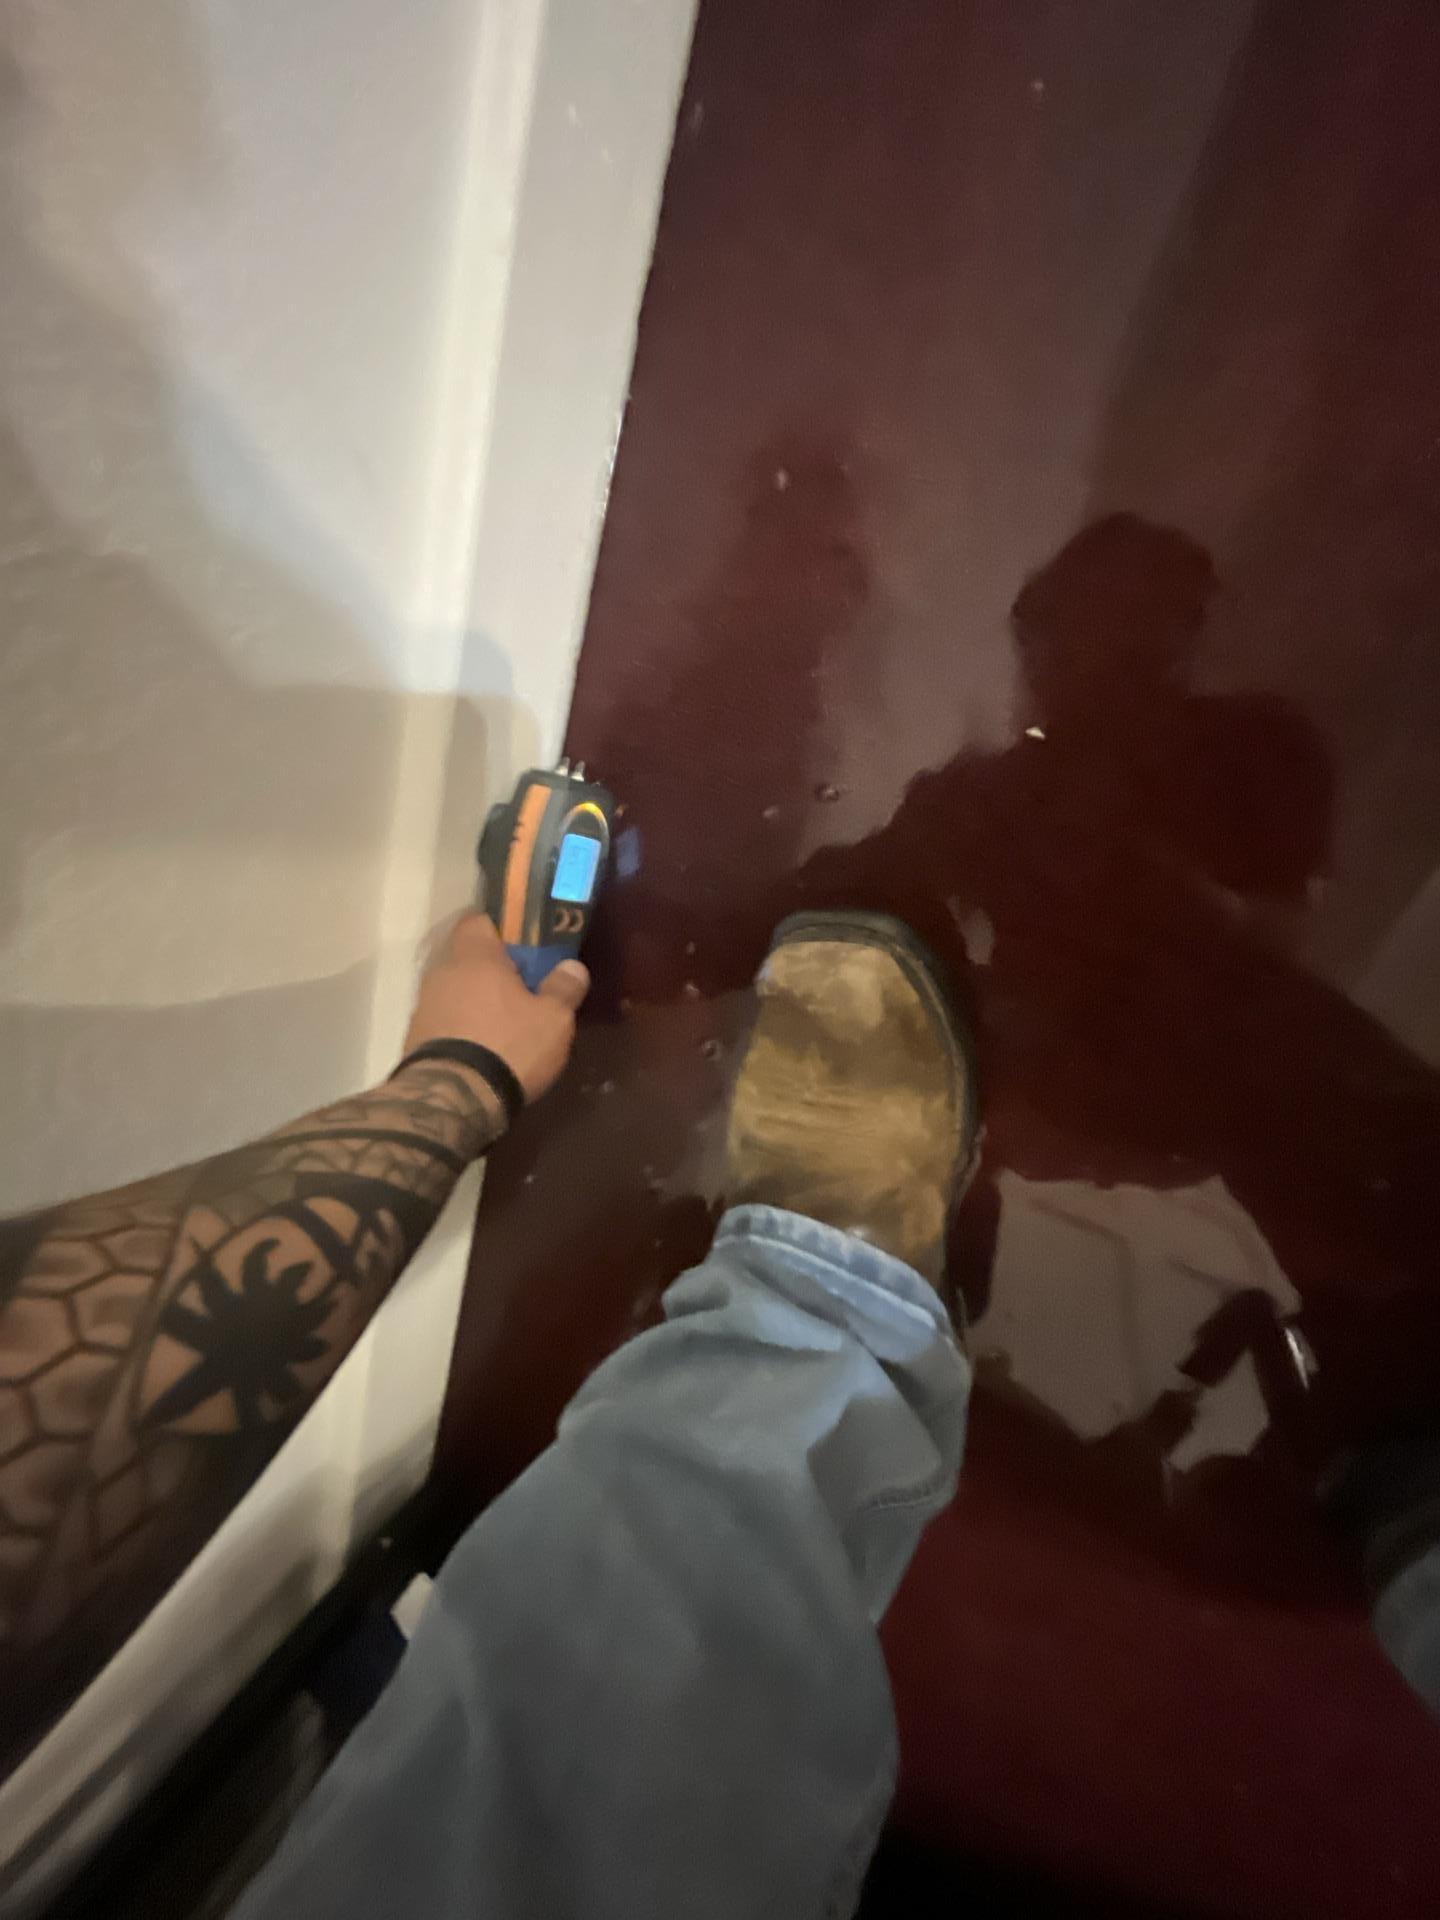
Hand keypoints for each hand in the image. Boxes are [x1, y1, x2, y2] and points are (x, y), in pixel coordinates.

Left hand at [404, 914, 589, 1101]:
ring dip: (477, 1002)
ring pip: (456, 992)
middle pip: (469, 959)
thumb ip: (564, 988)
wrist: (453, 1099)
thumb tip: (572, 967)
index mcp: (475, 955)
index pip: (479, 920)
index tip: (525, 947)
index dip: (502, 929)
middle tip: (524, 991)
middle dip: (494, 972)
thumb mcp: (553, 1019)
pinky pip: (445, 1022)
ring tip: (506, 1026)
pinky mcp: (415, 1039)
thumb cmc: (508, 1045)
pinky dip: (462, 1029)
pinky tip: (484, 1050)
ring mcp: (424, 1006)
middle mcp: (442, 972)